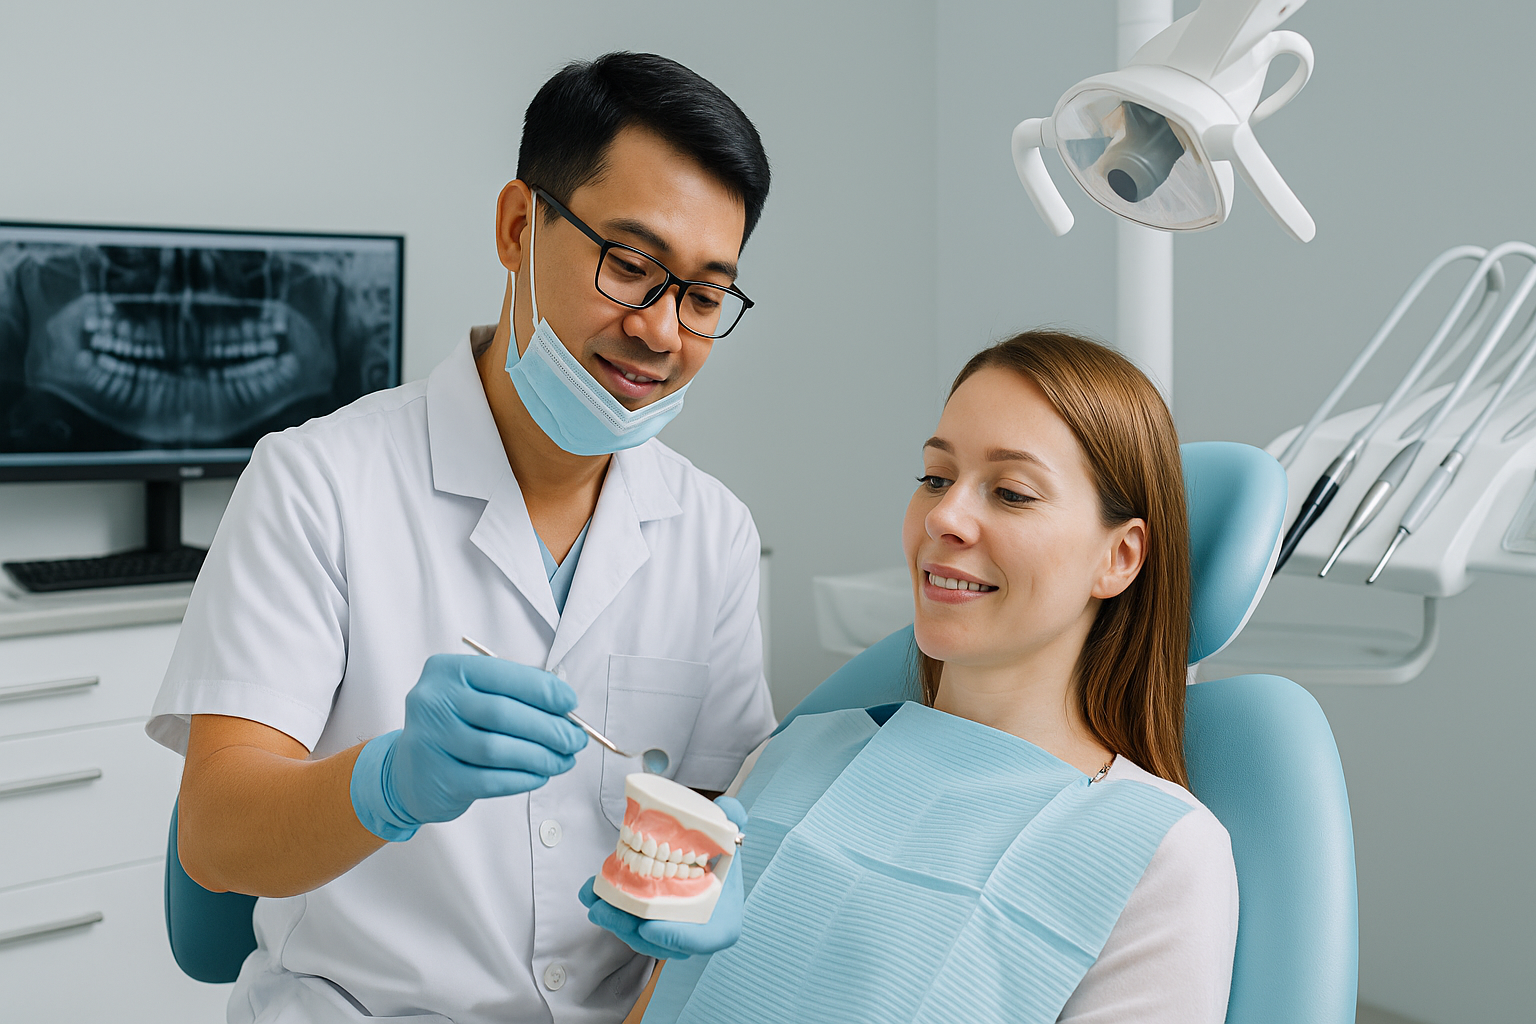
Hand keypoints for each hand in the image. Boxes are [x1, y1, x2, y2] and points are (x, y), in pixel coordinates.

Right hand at [351, 653, 586, 840]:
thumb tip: (567, 710)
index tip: (570, 704)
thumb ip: (516, 695)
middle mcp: (433, 702)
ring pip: (498, 750)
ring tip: (563, 760)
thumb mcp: (477, 696)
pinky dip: (522, 778)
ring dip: (541, 756)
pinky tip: (540, 775)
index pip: (504, 676)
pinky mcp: (437, 778)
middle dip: (549, 728)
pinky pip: (491, 780)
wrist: (410, 771)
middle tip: (576, 740)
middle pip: (503, 714)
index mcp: (447, 671)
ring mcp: (430, 741)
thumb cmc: (457, 725)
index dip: (543, 691)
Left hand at [579, 796, 747, 959]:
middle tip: (605, 908)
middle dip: (628, 928)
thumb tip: (726, 808)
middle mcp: (694, 936)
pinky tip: (592, 893)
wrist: (708, 864)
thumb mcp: (729, 835)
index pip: (700, 939)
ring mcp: (669, 936)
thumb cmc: (720, 858)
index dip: (674, 938)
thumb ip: (732, 818)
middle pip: (659, 941)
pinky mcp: (648, 928)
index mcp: (721, 923)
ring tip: (594, 900)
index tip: (648, 926)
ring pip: (637, 937)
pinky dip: (610, 912)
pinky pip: (627, 927)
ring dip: (612, 920)